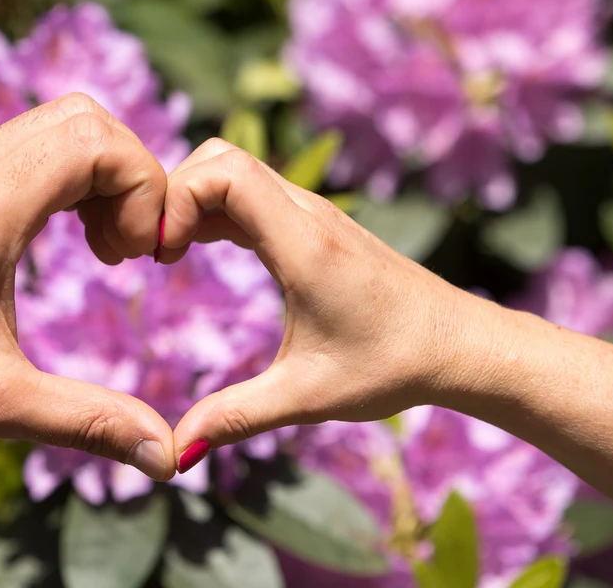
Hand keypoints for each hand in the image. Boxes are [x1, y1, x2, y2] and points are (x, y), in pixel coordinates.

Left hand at [0, 93, 174, 479]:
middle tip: (125, 250)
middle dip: (128, 175)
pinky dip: (61, 180)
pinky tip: (58, 243)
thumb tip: (166, 456)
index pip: (95, 140)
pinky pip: (22, 150)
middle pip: (82, 118)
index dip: (143, 186)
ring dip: (95, 176)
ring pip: (52, 126)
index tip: (140, 256)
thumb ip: (87, 421)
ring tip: (99, 249)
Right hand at [158, 139, 477, 460]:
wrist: (458, 344)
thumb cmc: (391, 366)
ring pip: (235, 168)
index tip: (159, 254)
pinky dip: (215, 207)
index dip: (178, 199)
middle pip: (220, 157)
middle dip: (174, 193)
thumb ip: (235, 418)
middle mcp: (307, 213)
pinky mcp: (315, 222)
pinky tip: (201, 249)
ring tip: (169, 253)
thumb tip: (174, 454)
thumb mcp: (306, 397)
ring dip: (193, 199)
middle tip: (155, 251)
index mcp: (303, 244)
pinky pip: (252, 190)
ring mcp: (313, 212)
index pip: (224, 172)